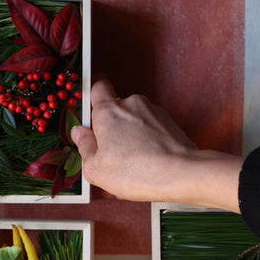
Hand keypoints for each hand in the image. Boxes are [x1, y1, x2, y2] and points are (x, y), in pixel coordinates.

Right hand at [71, 77, 242, 211]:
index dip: (92, 95)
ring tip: (130, 166)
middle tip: (109, 154)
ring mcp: (153, 111)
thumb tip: (79, 133)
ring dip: (129, 138)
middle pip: (114, 109)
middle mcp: (131, 104)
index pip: (97, 86)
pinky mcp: (168, 122)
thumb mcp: (95, 168)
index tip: (90, 109)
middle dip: (111, 129)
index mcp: (108, 110)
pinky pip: (150, 130)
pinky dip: (146, 144)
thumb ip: (84, 147)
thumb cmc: (136, 171)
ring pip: (133, 121)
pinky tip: (145, 165)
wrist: (180, 174)